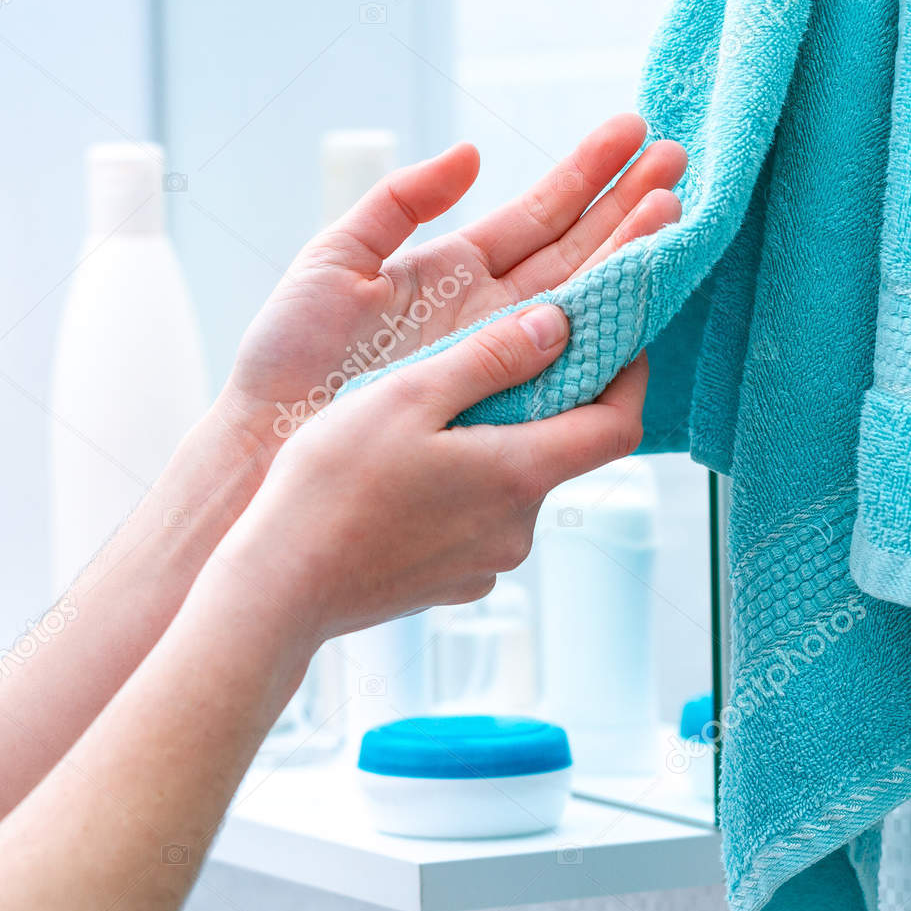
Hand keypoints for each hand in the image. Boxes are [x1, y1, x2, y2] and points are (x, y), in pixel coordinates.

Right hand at [213, 301, 651, 643]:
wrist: (279, 585)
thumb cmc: (331, 486)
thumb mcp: (408, 395)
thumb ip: (490, 358)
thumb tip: (558, 326)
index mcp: (519, 472)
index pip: (619, 425)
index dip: (630, 376)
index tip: (617, 338)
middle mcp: (517, 527)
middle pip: (561, 452)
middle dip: (540, 404)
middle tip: (492, 362)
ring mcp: (486, 561)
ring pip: (513, 486)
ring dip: (492, 448)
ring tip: (427, 420)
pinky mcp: (453, 583)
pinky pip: (477, 523)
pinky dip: (461, 492)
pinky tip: (405, 476)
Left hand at [218, 113, 683, 447]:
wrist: (265, 442)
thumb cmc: (286, 358)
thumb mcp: (333, 260)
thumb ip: (396, 203)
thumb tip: (471, 155)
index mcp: (450, 269)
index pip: (535, 213)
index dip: (585, 174)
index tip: (635, 131)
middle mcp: (487, 312)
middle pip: (575, 251)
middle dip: (628, 204)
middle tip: (683, 159)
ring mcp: (497, 357)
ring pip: (582, 299)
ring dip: (631, 253)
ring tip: (679, 206)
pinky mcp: (497, 404)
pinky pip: (566, 363)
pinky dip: (609, 328)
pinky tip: (648, 292)